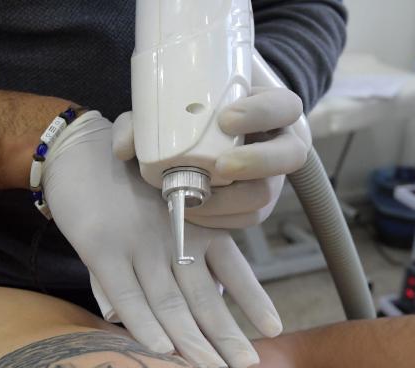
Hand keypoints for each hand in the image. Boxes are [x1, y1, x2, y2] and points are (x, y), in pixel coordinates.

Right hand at [42, 111, 282, 367]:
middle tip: (248, 366)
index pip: (233, 268)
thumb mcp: (160, 216)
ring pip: (171, 303)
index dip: (253, 300)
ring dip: (192, 341)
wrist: (78, 149)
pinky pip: (127, 296)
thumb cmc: (124, 185)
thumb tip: (172, 314)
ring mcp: (139, 245)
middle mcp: (174, 238)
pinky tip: (164, 351)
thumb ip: (171, 259)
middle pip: (205, 296)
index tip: (273, 330)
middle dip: (227, 335)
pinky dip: (145, 325)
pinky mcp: (102, 248)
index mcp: (196, 227)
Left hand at [112, 86, 308, 228]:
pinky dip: (221, 219)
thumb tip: (124, 149)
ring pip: (267, 194)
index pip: (284, 106)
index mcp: (273, 107)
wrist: (207, 134)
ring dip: (231, 201)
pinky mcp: (260, 205)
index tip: (226, 118)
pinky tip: (195, 213)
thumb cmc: (198, 109)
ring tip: (195, 199)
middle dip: (257, 162)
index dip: (261, 113)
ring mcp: (274, 177)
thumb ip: (145, 119)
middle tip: (221, 166)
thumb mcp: (177, 100)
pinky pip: (249, 218)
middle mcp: (282, 143)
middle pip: (291, 156)